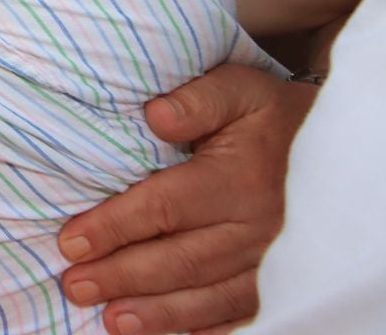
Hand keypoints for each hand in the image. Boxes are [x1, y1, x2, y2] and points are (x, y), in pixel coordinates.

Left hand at [58, 64, 315, 334]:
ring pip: (210, 295)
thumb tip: (155, 116)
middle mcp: (258, 226)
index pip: (165, 207)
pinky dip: (205, 325)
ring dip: (159, 313)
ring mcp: (272, 259)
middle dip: (123, 277)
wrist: (326, 142)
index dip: (115, 227)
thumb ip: (195, 101)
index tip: (71, 242)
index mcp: (238, 179)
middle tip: (75, 287)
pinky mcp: (280, 279)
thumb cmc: (263, 114)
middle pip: (181, 260)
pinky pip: (242, 311)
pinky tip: (171, 333)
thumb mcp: (235, 88)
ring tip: (111, 321)